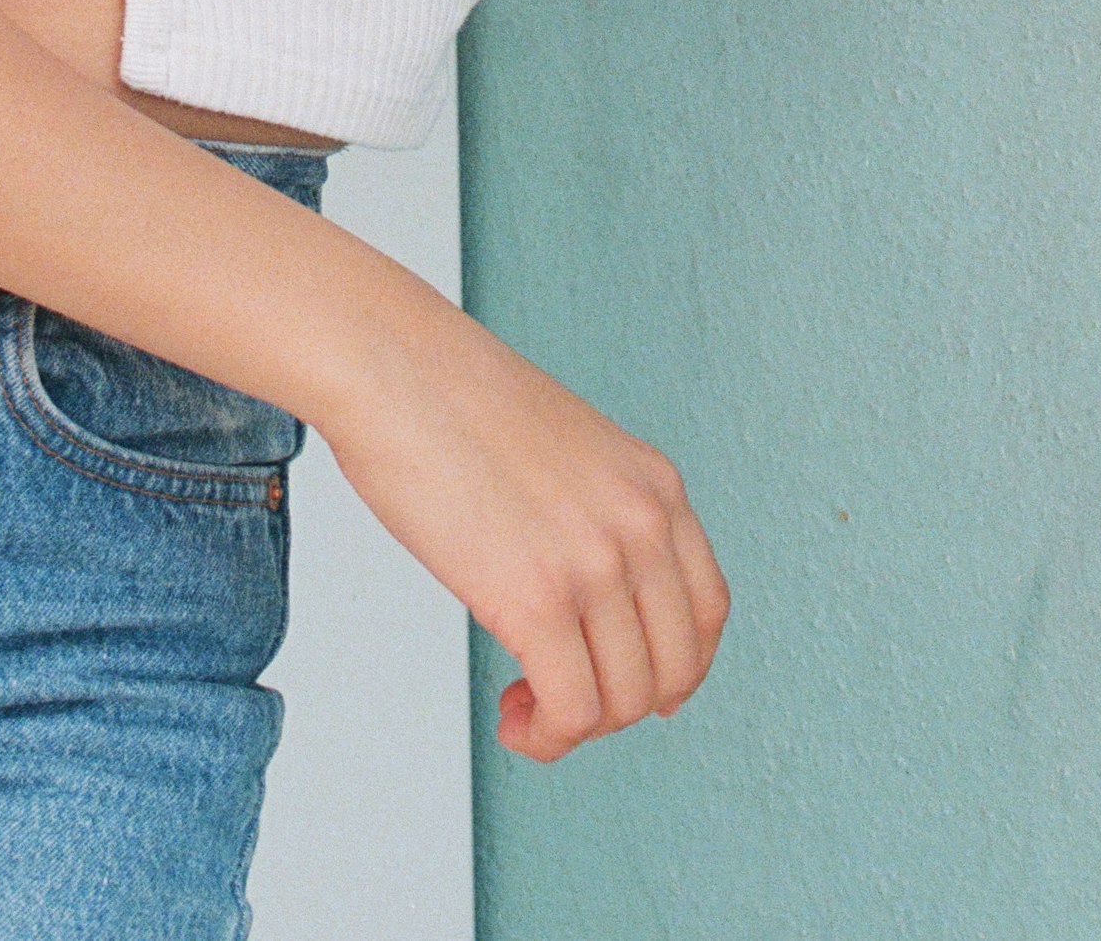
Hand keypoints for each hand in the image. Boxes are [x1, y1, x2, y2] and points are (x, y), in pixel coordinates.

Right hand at [316, 292, 730, 758]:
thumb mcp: (567, 449)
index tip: (629, 685)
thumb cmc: (452, 401)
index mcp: (654, 484)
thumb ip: (598, 514)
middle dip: (621, 706)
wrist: (392, 364)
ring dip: (576, 726)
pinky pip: (572, 711)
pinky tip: (511, 714)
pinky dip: (546, 736)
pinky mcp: (537, 598)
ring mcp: (594, 562)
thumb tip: (591, 602)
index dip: (675, 668)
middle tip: (561, 697)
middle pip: (676, 667)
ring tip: (524, 706)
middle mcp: (641, 524)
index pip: (708, 610)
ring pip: (625, 701)